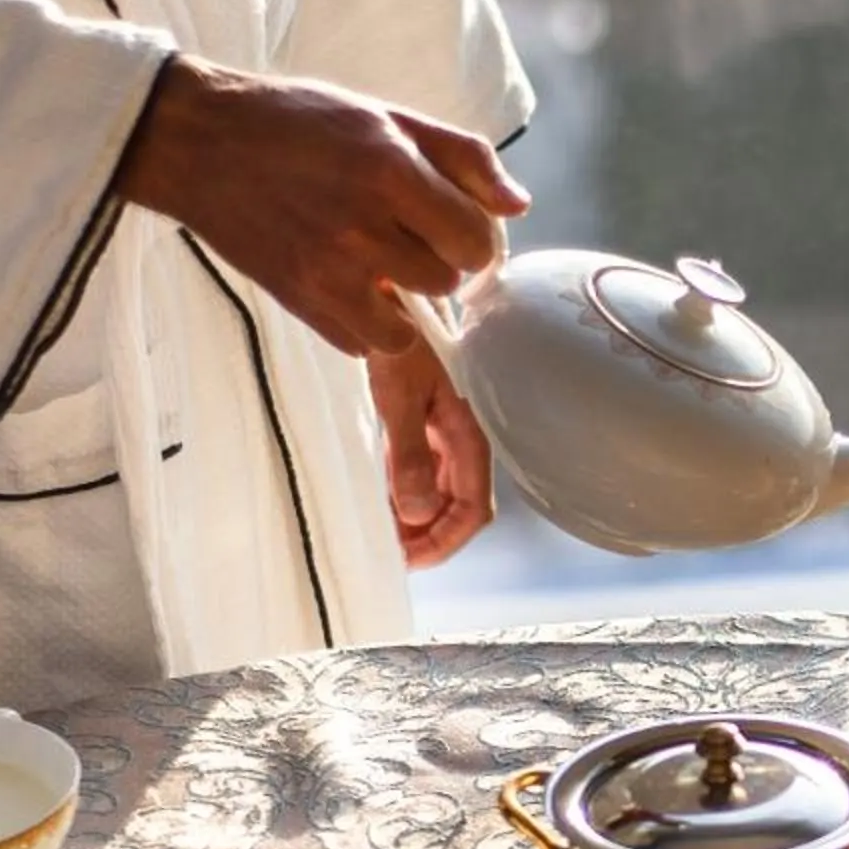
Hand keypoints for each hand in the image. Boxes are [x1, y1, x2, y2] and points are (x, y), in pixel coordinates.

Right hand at [114, 56, 528, 356]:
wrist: (199, 142)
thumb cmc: (296, 122)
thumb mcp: (383, 116)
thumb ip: (461, 157)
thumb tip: (519, 206)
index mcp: (391, 169)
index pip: (476, 240)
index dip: (473, 238)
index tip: (451, 228)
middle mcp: (365, 225)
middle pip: (447, 281)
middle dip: (435, 262)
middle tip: (403, 237)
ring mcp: (331, 271)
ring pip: (411, 323)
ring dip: (403, 299)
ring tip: (374, 262)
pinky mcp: (302, 302)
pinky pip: (366, 343)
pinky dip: (365, 322)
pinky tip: (345, 283)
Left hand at [369, 332, 495, 565]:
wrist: (390, 288)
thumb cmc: (397, 336)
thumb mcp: (399, 395)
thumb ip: (409, 456)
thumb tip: (415, 515)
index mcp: (467, 435)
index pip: (472, 510)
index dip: (444, 542)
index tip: (407, 560)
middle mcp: (461, 437)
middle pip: (456, 505)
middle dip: (427, 536)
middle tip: (387, 552)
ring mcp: (443, 429)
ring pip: (437, 489)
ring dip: (414, 516)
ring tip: (379, 530)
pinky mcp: (422, 418)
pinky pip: (420, 468)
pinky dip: (402, 490)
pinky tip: (377, 496)